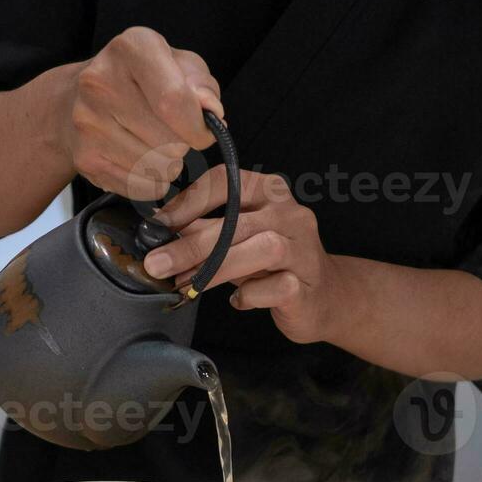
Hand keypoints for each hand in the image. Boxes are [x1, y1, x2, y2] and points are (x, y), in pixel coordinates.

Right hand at [60, 27, 222, 200]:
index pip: (175, 101)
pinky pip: (140, 188)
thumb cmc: (142, 82)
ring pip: (157, 169)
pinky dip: (151, 182)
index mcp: (132, 48)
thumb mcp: (180, 67)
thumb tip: (210, 112)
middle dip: (184, 146)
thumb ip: (203, 86)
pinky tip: (141, 162)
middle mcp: (101, 81)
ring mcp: (88, 122)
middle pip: (169, 141)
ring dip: (168, 165)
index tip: (203, 131)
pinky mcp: (85, 158)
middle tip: (173, 135)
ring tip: (156, 147)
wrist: (75, 100)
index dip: (198, 127)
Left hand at [143, 169, 339, 344]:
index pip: (227, 181)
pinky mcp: (307, 284)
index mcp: (269, 191)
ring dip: (217, 268)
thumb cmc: (272, 266)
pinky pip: (276, 287)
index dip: (189, 201)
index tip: (159, 224)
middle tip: (157, 263)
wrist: (323, 297)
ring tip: (186, 284)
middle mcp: (290, 213)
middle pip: (238, 221)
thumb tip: (158, 231)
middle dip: (191, 244)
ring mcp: (303, 248)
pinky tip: (237, 300)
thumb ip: (203, 231)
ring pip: (262, 248)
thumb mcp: (236, 241)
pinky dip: (250, 295)